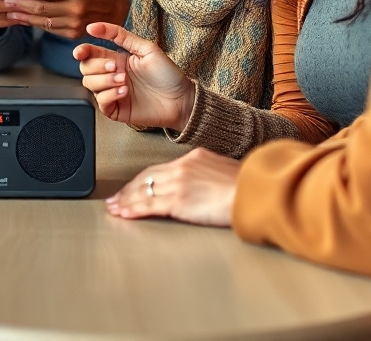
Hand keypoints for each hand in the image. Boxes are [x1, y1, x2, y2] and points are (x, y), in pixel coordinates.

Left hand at [0, 0, 129, 37]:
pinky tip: (21, 17)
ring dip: (22, 15)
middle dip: (18, 2)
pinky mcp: (72, 35)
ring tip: (6, 7)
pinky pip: (48, 29)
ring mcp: (74, 24)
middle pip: (40, 7)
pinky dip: (33, 23)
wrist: (117, 13)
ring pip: (41, 21)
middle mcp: (75, 10)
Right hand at [73, 22, 195, 131]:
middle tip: (115, 67)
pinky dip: (109, 95)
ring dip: (105, 80)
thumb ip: (121, 35)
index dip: (82, 51)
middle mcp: (112, 75)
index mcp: (117, 59)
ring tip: (124, 80)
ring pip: (90, 84)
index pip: (91, 53)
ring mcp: (113, 93)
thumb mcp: (146, 48)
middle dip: (97, 66)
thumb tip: (95, 26)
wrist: (182, 99)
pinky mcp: (117, 110)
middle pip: (86, 69)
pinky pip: (101, 102)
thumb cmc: (168, 74)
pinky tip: (124, 91)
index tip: (80, 51)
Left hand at [105, 148, 238, 226]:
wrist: (255, 192)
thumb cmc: (248, 186)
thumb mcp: (225, 170)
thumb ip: (208, 174)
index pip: (161, 168)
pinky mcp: (178, 200)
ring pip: (144, 191)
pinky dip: (133, 209)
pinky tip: (124, 214)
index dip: (144, 178)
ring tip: (115, 208)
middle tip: (116, 198)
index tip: (134, 185)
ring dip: (126, 201)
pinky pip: (149, 205)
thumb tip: (204, 185)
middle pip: (147, 177)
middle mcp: (182, 166)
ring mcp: (179, 183)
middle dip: (129, 189)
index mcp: (194, 157)